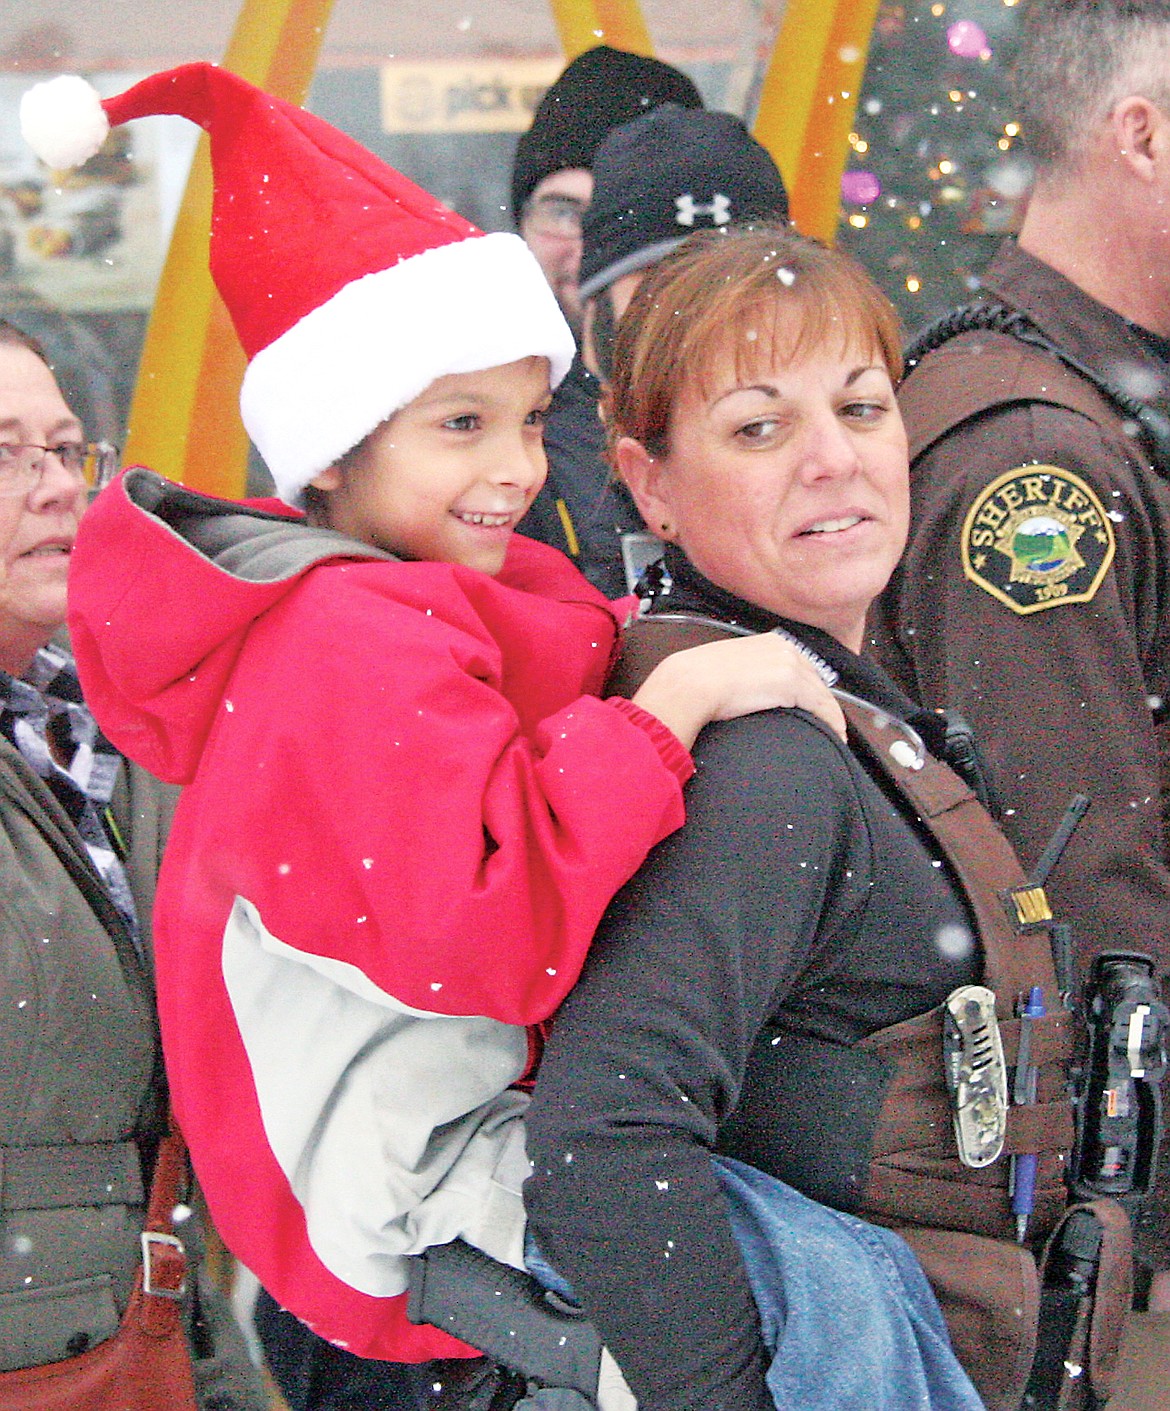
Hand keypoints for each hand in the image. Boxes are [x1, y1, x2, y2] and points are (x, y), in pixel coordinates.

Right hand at [631, 631, 846, 750]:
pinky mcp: (794, 684)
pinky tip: (836, 737)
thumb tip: (745, 691)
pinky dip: (833, 723)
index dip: (809, 689)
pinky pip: (824, 707)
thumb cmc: (697, 680)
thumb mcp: (727, 668)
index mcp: (770, 641)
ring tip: (833, 736)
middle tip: (824, 725)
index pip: (800, 666)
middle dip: (821, 702)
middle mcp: (785, 647)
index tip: (812, 708)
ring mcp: (791, 664)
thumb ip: (744, 673)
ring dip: (830, 715)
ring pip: (822, 694)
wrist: (690, 683)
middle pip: (816, 678)